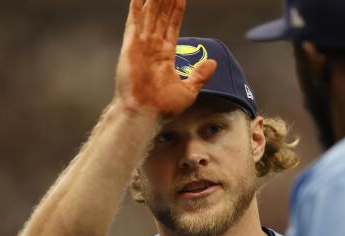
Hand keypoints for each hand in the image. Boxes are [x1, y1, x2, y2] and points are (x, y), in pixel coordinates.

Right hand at [114, 0, 216, 118]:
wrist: (145, 114)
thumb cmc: (163, 107)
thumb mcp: (188, 90)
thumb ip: (199, 75)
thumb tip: (212, 62)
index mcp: (164, 55)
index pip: (172, 26)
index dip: (176, 10)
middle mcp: (152, 47)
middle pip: (160, 16)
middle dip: (165, 0)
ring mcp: (141, 45)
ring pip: (149, 15)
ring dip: (153, 0)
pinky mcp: (131, 46)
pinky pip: (134, 22)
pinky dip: (136, 8)